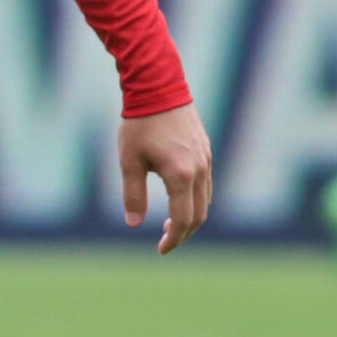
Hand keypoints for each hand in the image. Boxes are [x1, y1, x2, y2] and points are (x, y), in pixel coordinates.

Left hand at [120, 103, 212, 254]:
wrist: (158, 86)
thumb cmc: (140, 124)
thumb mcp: (130, 160)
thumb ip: (133, 194)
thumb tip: (133, 223)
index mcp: (181, 175)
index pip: (182, 220)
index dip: (173, 239)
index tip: (161, 250)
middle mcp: (199, 170)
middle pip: (199, 215)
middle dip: (183, 233)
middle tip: (164, 240)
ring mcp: (206, 159)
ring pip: (206, 200)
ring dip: (191, 217)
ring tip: (169, 223)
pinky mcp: (206, 150)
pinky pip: (207, 184)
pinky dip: (196, 200)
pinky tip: (178, 199)